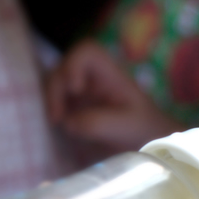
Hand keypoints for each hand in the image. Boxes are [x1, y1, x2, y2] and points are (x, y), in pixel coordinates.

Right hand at [46, 40, 182, 151]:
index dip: (74, 64)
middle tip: (57, 119)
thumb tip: (67, 123)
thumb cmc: (143, 131)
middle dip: (55, 90)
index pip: (87, 52)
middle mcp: (92, 79)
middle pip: (63, 68)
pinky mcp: (72, 109)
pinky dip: (48, 112)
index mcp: (110, 76)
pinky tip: (53, 128)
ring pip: (53, 85)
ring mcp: (80, 93)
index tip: (75, 90)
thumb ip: (97, 123)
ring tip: (55, 124)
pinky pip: (53, 103)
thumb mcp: (125, 127)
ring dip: (48, 102)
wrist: (150, 146)